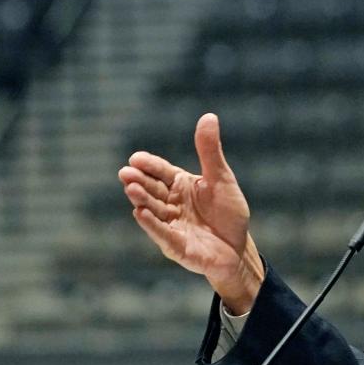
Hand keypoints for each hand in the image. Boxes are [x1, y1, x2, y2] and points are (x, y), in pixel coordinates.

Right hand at [118, 113, 263, 313]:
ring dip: (142, 199)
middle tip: (125, 172)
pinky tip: (140, 212)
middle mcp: (171, 204)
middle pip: (153, 190)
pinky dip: (151, 224)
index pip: (161, 172)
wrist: (238, 247)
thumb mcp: (221, 178)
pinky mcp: (176, 246)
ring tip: (130, 188)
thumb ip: (210, 151)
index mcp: (180, 186)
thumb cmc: (228, 212)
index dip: (149, 166)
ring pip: (154, 210)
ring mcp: (171, 225)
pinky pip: (162, 233)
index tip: (135, 158)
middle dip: (139, 182)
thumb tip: (209, 116)